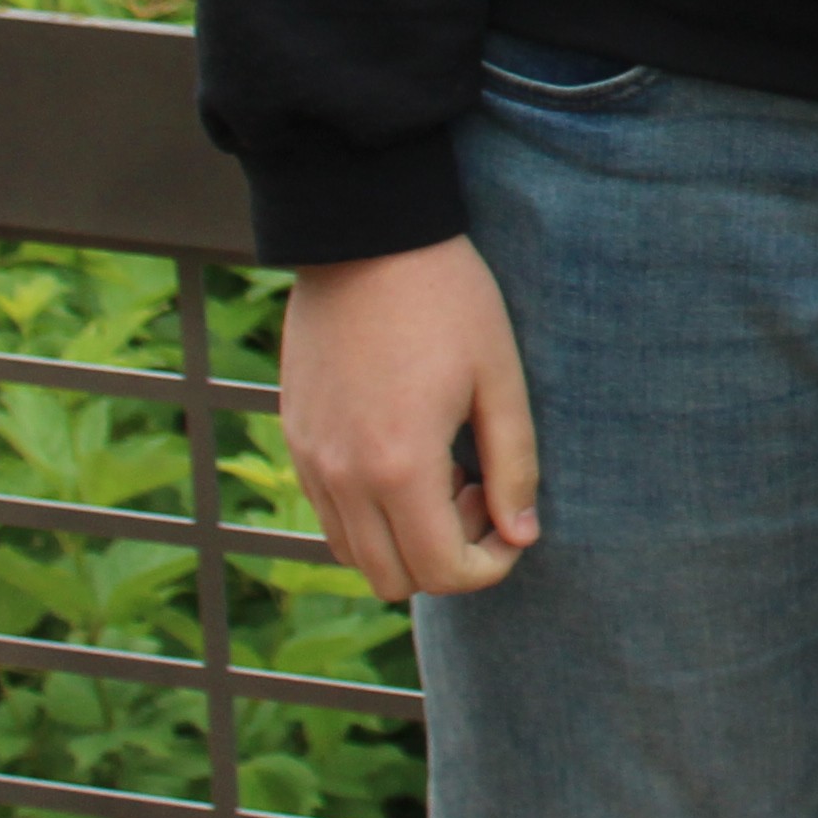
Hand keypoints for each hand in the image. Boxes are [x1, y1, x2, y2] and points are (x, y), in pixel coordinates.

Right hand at [279, 237, 540, 603]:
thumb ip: (514, 466)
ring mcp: (310, 459)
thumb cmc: (448, 300)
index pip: (441, 572)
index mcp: (399, 467)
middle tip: (478, 492)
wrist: (367, 237)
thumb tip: (522, 536)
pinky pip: (328, 513)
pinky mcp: (295, 438)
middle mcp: (343, 477)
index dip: (488, 566)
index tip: (510, 520)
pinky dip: (369, 513)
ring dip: (404, 538)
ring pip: (353, 554)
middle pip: (392, 580)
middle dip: (446, 558)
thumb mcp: (500, 380)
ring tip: (443, 473)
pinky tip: (405, 455)